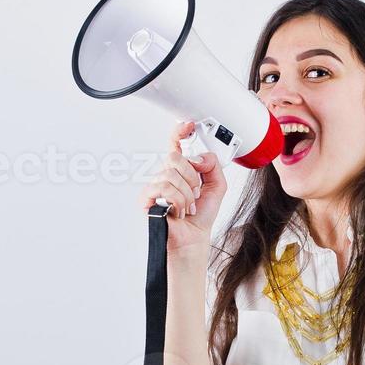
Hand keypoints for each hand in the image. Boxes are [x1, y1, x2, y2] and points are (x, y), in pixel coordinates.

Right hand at [138, 120, 228, 255]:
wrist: (193, 239)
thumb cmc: (201, 216)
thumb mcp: (217, 186)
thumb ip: (213, 165)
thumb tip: (198, 157)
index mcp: (181, 170)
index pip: (176, 145)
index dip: (180, 132)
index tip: (188, 125)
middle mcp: (166, 175)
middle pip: (175, 157)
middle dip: (192, 177)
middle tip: (195, 193)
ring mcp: (155, 186)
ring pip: (172, 174)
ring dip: (187, 194)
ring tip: (187, 206)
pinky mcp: (147, 198)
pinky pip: (164, 187)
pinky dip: (177, 201)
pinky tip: (177, 210)